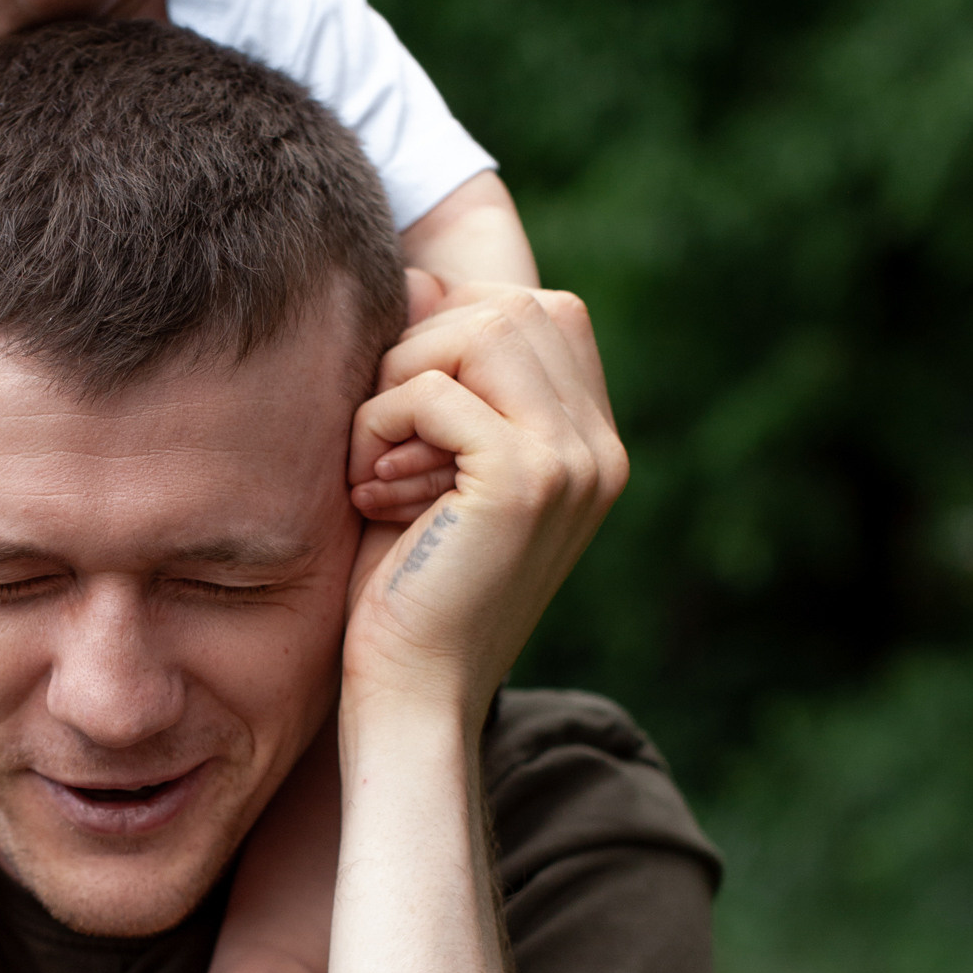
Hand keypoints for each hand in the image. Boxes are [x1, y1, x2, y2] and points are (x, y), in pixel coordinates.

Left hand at [341, 289, 625, 720]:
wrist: (410, 694)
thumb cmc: (405, 584)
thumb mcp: (423, 459)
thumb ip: (435, 371)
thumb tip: (421, 277)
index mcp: (592, 444)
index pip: (536, 313)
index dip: (451, 334)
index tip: (401, 420)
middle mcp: (601, 448)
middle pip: (508, 306)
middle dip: (421, 355)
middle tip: (383, 447)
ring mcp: (575, 461)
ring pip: (476, 331)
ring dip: (397, 386)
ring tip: (377, 469)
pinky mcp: (527, 479)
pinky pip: (432, 391)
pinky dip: (378, 427)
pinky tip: (371, 494)